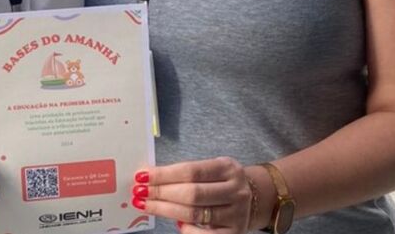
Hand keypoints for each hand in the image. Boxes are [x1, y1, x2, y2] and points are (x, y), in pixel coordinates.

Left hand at [131, 157, 255, 232]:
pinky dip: (186, 229)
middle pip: (192, 193)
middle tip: (139, 193)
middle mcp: (235, 190)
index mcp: (228, 168)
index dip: (164, 174)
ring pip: (195, 214)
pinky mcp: (234, 233)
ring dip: (166, 210)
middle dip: (161, 193)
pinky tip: (175, 223)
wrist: (256, 198)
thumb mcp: (212, 169)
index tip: (142, 176)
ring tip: (146, 206)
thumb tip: (149, 177)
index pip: (191, 170)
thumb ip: (186, 173)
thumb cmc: (222, 182)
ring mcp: (236, 214)